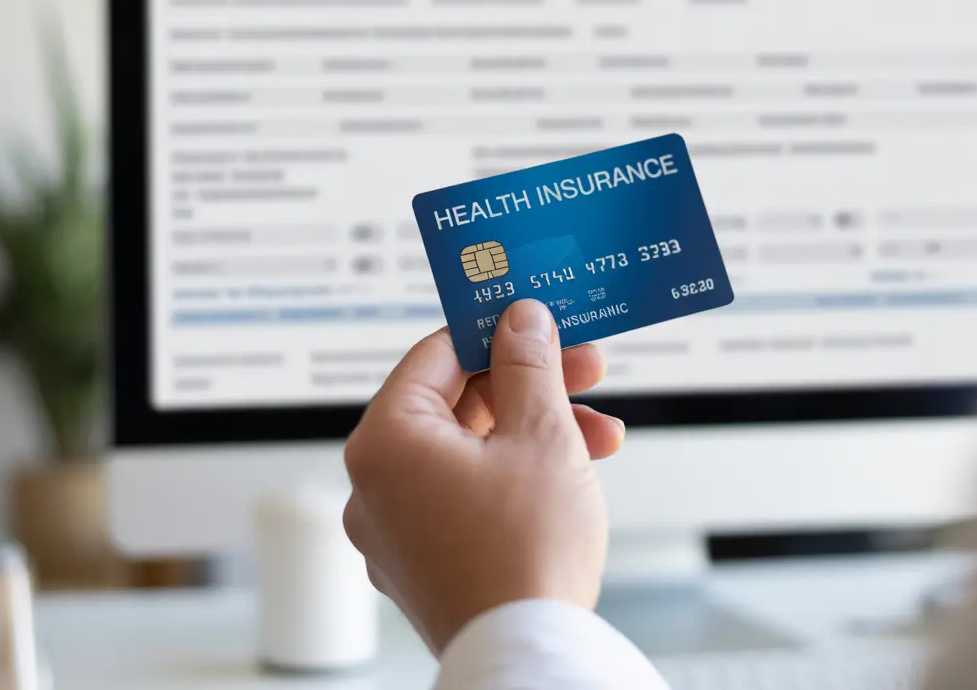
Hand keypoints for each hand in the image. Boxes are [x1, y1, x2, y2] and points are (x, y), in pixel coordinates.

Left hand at [343, 300, 624, 654]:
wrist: (527, 656)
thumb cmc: (526, 553)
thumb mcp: (540, 434)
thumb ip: (529, 366)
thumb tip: (521, 320)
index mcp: (385, 442)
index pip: (438, 354)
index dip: (496, 330)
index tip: (538, 320)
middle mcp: (374, 486)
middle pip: (456, 404)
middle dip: (532, 387)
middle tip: (586, 371)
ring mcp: (394, 531)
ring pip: (468, 453)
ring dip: (536, 434)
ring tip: (602, 437)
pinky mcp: (421, 564)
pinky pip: (464, 497)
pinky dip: (512, 478)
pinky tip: (569, 477)